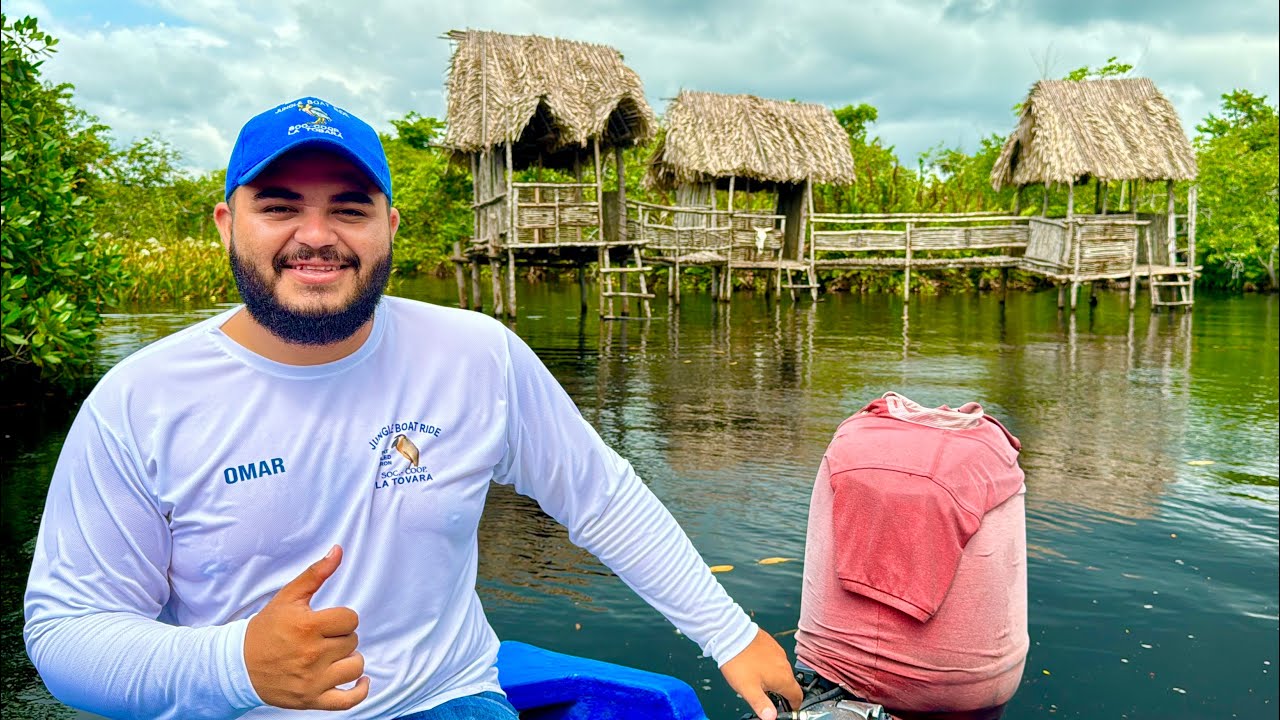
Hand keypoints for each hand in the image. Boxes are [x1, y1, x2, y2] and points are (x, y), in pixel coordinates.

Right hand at [244, 545, 367, 709]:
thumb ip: (315, 573)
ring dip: (348, 660)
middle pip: (352, 641)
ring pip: (355, 666)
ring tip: (332, 656)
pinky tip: (360, 681)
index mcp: (307, 626)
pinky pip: (348, 701)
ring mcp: (313, 680)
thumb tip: (338, 551)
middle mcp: (312, 654)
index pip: (350, 619)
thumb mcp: (288, 597)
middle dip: (340, 637)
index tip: (327, 621)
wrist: (239, 665)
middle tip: (321, 639)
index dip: (342, 618)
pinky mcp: (312, 699)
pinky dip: (359, 691)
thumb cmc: (266, 629)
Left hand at [720, 627, 802, 719]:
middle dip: (781, 692)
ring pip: (781, 670)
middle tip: (769, 697)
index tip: (789, 709)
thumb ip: (761, 705)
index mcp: (783, 678)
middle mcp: (784, 664)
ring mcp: (778, 653)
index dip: (794, 705)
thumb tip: (771, 718)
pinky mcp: (771, 644)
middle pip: (789, 683)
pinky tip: (756, 666)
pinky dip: (769, 665)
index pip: (797, 696)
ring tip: (759, 681)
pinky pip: (774, 659)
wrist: (731, 635)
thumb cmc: (739, 662)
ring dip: (775, 677)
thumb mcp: (748, 689)